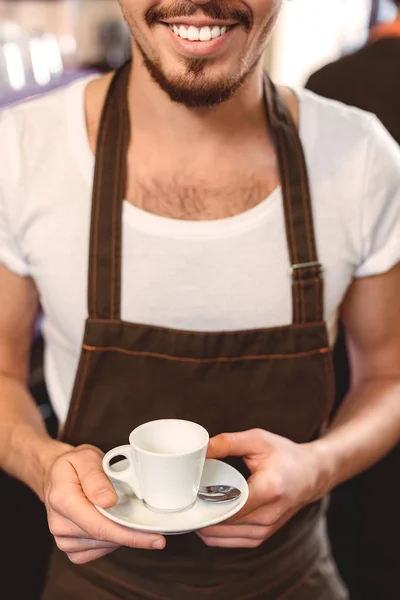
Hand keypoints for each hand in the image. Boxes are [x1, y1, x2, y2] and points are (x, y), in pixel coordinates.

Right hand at [43, 444, 165, 563]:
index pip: (99, 526)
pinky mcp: (70, 548)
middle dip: (132, 533)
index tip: (155, 538)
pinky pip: (97, 552)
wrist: (56, 475)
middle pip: (104, 538)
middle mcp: (59, 523)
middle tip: (154, 525)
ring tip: (123, 512)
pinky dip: (111, 541)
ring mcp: (62, 539)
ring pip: (103, 546)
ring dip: (121, 533)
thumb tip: (108, 501)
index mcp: (62, 499)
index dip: (130, 535)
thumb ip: (96, 478)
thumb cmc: (73, 464)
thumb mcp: (85, 457)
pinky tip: (111, 523)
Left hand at [197, 429, 327, 548]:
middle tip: (181, 500)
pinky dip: (215, 533)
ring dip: (205, 525)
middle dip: (200, 513)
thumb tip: (201, 450)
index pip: (230, 505)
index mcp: (269, 489)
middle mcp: (269, 515)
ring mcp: (267, 529)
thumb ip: (228, 442)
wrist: (312, 474)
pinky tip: (203, 521)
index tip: (187, 493)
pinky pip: (232, 542)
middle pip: (224, 523)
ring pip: (225, 537)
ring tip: (189, 509)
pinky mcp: (263, 536)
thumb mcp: (258, 439)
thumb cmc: (286, 455)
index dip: (206, 502)